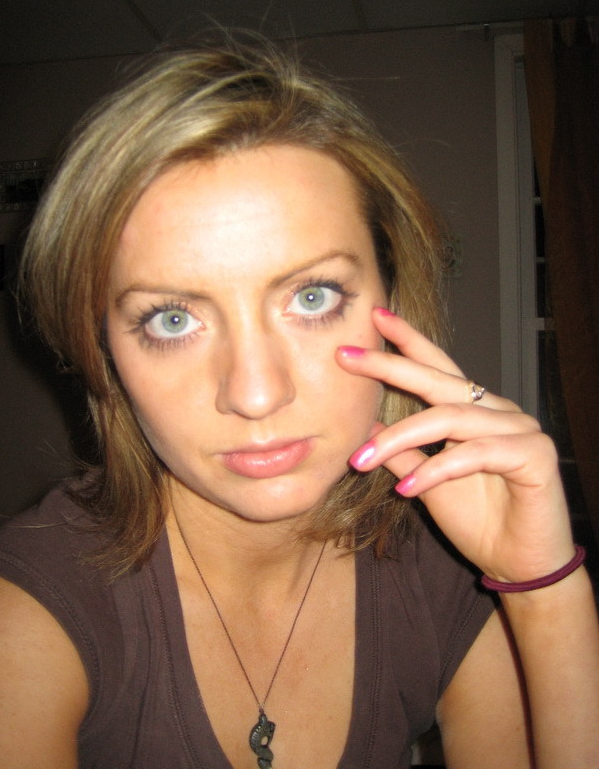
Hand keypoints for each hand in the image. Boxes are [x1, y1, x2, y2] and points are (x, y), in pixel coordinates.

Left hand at [337, 307, 575, 583]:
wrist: (519, 564)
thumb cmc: (478, 520)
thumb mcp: (426, 482)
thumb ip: (402, 452)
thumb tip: (367, 423)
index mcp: (473, 411)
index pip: (437, 368)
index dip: (407, 342)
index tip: (374, 318)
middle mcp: (497, 410)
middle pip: (440, 381)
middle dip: (391, 366)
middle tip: (348, 356)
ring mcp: (519, 428)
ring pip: (450, 418)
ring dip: (400, 437)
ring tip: (360, 460)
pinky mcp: (534, 455)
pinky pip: (475, 453)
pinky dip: (436, 470)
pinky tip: (407, 488)